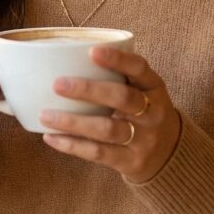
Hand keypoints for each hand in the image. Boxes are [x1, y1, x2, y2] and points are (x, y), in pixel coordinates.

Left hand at [39, 45, 181, 183]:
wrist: (169, 154)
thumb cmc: (142, 112)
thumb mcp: (141, 90)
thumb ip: (116, 75)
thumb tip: (62, 58)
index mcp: (154, 87)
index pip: (139, 68)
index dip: (118, 59)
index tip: (92, 51)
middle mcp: (153, 113)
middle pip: (122, 99)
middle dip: (88, 91)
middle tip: (58, 85)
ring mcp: (144, 140)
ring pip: (107, 129)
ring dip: (73, 122)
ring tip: (45, 115)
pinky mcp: (131, 162)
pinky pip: (98, 153)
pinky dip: (72, 145)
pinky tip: (51, 137)